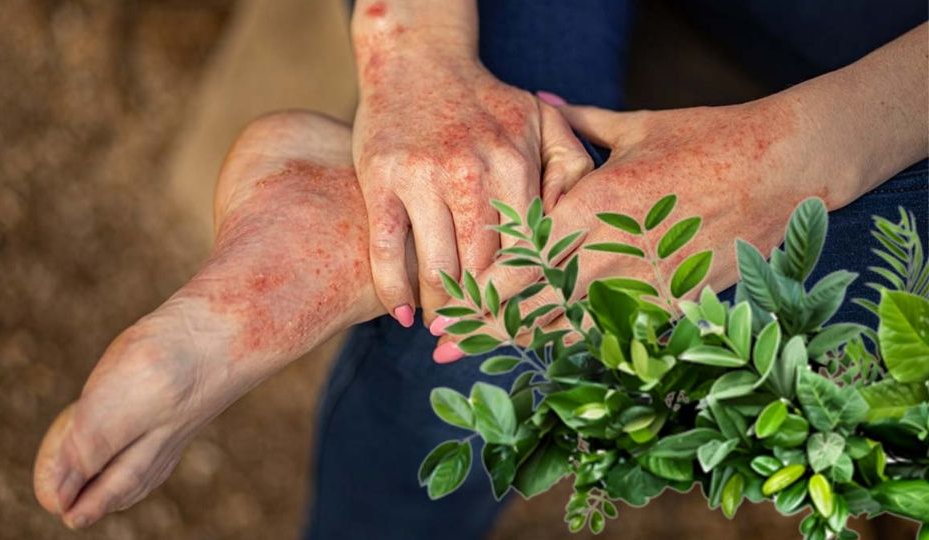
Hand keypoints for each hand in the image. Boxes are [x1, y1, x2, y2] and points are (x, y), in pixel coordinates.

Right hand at [351, 20, 590, 327]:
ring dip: (444, 309)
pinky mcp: (382, 181)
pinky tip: (403, 314)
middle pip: (484, 268)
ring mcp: (423, 178)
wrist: (416, 60)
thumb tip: (574, 227)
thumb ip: (571, 169)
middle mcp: (472, 172)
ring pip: (438, 267)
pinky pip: (388, 250)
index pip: (528, 250)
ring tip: (447, 330)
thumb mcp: (542, 121)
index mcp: (517, 163)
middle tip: (485, 340)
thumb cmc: (485, 101)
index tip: (524, 326)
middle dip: (486, 312)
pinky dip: (394, 290)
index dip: (527, 297)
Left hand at [432, 94, 847, 358]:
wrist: (783, 165)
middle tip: (443, 347)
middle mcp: (611, 250)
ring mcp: (644, 282)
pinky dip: (584, 348)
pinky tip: (554, 363)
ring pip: (571, 324)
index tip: (446, 303)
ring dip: (523, 344)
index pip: (521, 257)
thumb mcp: (635, 127)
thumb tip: (540, 102)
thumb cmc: (706, 138)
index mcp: (594, 204)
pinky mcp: (676, 300)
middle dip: (485, 326)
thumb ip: (578, 124)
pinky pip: (622, 333)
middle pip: (535, 299)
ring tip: (482, 364)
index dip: (479, 286)